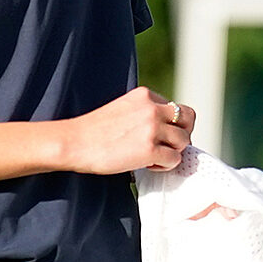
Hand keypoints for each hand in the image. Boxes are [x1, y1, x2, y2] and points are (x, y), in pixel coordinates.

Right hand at [61, 87, 194, 174]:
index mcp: (145, 95)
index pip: (174, 108)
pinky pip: (174, 159)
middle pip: (188, 118)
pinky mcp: (150, 150)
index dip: (171, 124)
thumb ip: (143, 113)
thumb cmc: (94, 131)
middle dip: (183, 133)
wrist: (74, 142)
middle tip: (170, 146)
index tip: (159, 135)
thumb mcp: (122, 109)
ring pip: (183, 140)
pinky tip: (149, 165)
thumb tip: (165, 130)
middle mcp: (152, 109)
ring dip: (173, 151)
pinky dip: (165, 165)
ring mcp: (152, 129)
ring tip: (155, 157)